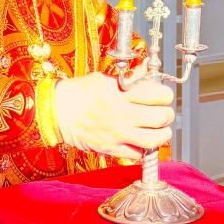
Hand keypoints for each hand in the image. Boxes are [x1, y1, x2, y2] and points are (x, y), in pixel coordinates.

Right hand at [52, 71, 174, 161]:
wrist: (56, 112)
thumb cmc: (79, 93)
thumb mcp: (104, 78)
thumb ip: (130, 76)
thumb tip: (148, 68)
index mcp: (121, 93)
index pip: (159, 94)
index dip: (165, 95)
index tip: (161, 96)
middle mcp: (122, 113)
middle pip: (162, 117)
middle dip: (166, 115)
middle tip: (162, 113)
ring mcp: (117, 133)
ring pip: (155, 139)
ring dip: (161, 135)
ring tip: (158, 131)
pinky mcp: (111, 148)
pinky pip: (137, 154)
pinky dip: (143, 150)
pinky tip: (140, 142)